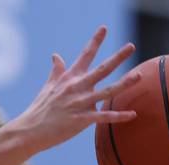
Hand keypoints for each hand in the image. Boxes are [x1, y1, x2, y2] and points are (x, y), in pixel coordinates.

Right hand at [7, 26, 137, 153]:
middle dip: (117, 57)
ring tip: (139, 76)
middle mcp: (76, 88)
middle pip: (101, 70)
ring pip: (106, 91)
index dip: (95, 41)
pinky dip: (119, 116)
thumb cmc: (39, 110)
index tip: (104, 28)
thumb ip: (56, 71)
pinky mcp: (80, 120)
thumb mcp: (47, 87)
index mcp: (69, 78)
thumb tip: (56, 55)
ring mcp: (79, 104)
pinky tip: (133, 114)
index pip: (84, 55)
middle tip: (130, 46)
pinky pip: (103, 117)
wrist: (29, 131)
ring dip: (124, 84)